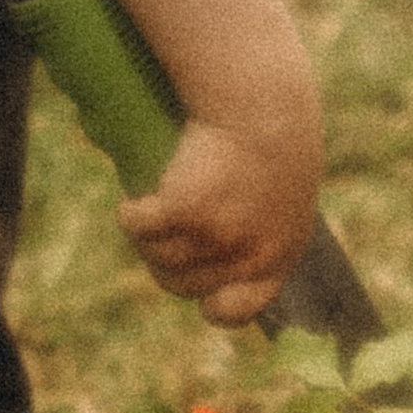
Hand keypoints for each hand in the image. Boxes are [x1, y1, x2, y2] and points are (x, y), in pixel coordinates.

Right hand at [119, 114, 318, 326]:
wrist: (261, 102)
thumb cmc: (272, 141)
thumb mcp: (282, 196)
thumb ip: (258, 233)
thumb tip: (210, 271)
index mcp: (280, 255)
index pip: (238, 310)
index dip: (213, 305)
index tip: (201, 294)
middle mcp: (248, 256)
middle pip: (182, 285)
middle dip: (166, 261)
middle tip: (165, 229)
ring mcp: (215, 236)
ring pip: (156, 257)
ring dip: (146, 237)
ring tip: (152, 206)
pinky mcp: (183, 210)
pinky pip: (137, 226)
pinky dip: (130, 213)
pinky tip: (135, 199)